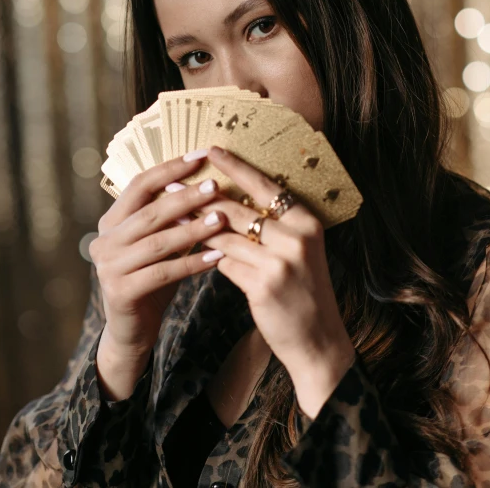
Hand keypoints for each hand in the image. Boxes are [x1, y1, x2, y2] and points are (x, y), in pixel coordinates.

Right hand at [89, 152, 225, 398]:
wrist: (131, 330)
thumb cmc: (151, 278)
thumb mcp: (158, 244)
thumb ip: (172, 219)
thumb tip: (209, 185)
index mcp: (111, 221)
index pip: (139, 185)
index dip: (170, 169)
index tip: (200, 156)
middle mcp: (104, 240)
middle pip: (150, 211)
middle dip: (185, 197)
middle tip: (215, 186)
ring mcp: (109, 267)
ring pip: (158, 242)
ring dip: (193, 229)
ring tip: (221, 218)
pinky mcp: (120, 292)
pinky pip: (163, 272)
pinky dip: (191, 263)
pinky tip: (217, 256)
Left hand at [200, 146, 355, 416]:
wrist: (319, 340)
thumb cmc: (304, 291)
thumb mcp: (299, 251)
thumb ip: (273, 227)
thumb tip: (228, 201)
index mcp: (307, 222)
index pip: (265, 186)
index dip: (236, 167)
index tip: (211, 150)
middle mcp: (297, 238)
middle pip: (240, 209)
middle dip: (202, 196)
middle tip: (173, 183)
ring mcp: (281, 262)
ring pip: (227, 235)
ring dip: (195, 223)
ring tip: (170, 211)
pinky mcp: (263, 286)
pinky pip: (225, 263)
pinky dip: (207, 255)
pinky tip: (187, 248)